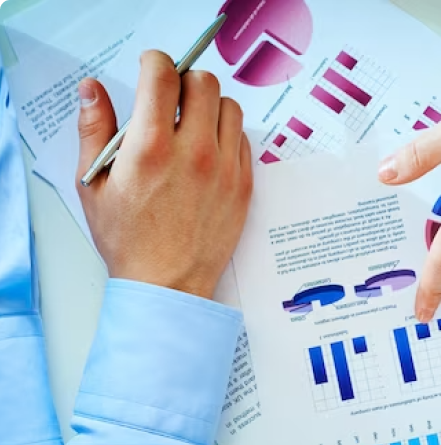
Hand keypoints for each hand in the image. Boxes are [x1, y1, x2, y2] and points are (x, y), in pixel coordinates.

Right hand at [75, 51, 251, 298]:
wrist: (168, 284)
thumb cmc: (129, 240)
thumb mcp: (95, 185)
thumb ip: (94, 130)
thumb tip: (93, 91)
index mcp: (152, 148)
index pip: (163, 75)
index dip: (155, 62)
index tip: (151, 69)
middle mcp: (195, 153)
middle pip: (204, 83)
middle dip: (184, 82)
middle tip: (172, 100)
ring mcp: (225, 169)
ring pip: (230, 107)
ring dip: (211, 107)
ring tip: (193, 127)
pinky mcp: (244, 185)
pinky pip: (245, 140)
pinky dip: (228, 136)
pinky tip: (209, 152)